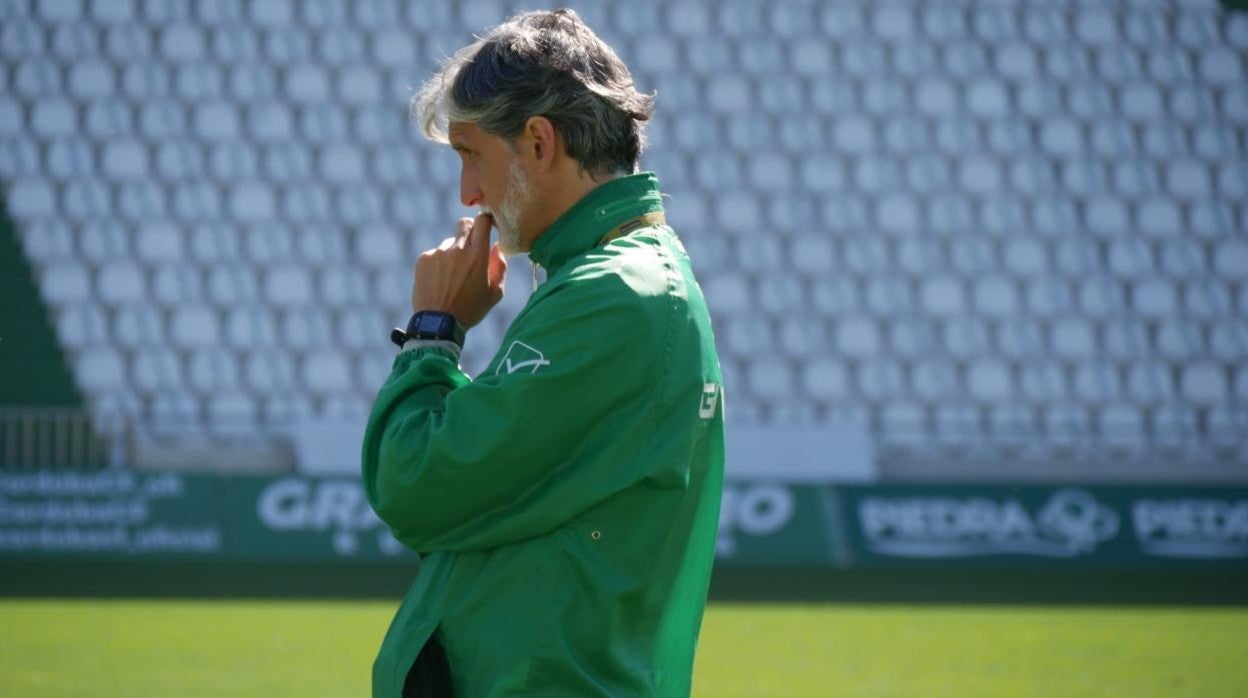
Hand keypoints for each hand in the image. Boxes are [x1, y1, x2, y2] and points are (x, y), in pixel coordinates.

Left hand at [411, 214, 506, 328]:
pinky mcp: (423, 259)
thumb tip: (497, 248)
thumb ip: (500, 267)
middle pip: (465, 224)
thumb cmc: (470, 310)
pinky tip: (439, 282)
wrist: (438, 324)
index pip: (482, 221)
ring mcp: (438, 253)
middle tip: (471, 248)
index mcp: (478, 256)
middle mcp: (457, 249)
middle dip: (470, 232)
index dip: (485, 221)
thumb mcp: (494, 293)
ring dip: (453, 253)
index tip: (487, 228)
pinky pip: (435, 254)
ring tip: (452, 278)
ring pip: (450, 243)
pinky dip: (439, 264)